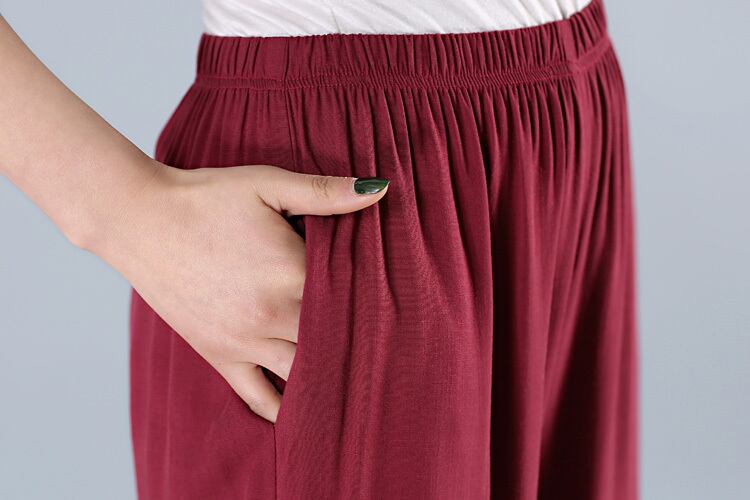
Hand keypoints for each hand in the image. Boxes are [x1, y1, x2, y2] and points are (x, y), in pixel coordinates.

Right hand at [95, 161, 388, 422]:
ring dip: (330, 376)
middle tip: (391, 347)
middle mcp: (272, 315)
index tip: (404, 308)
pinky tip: (304, 414)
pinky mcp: (219, 355)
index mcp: (291, 274)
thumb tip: (379, 190)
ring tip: (359, 378)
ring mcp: (244, 341)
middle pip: (335, 343)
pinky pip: (257, 396)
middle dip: (362, 343)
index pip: (354, 301)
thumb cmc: (207, 197)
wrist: (140, 219)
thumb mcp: (268, 184)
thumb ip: (325, 193)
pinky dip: (282, 409)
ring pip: (304, 374)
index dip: (381, 303)